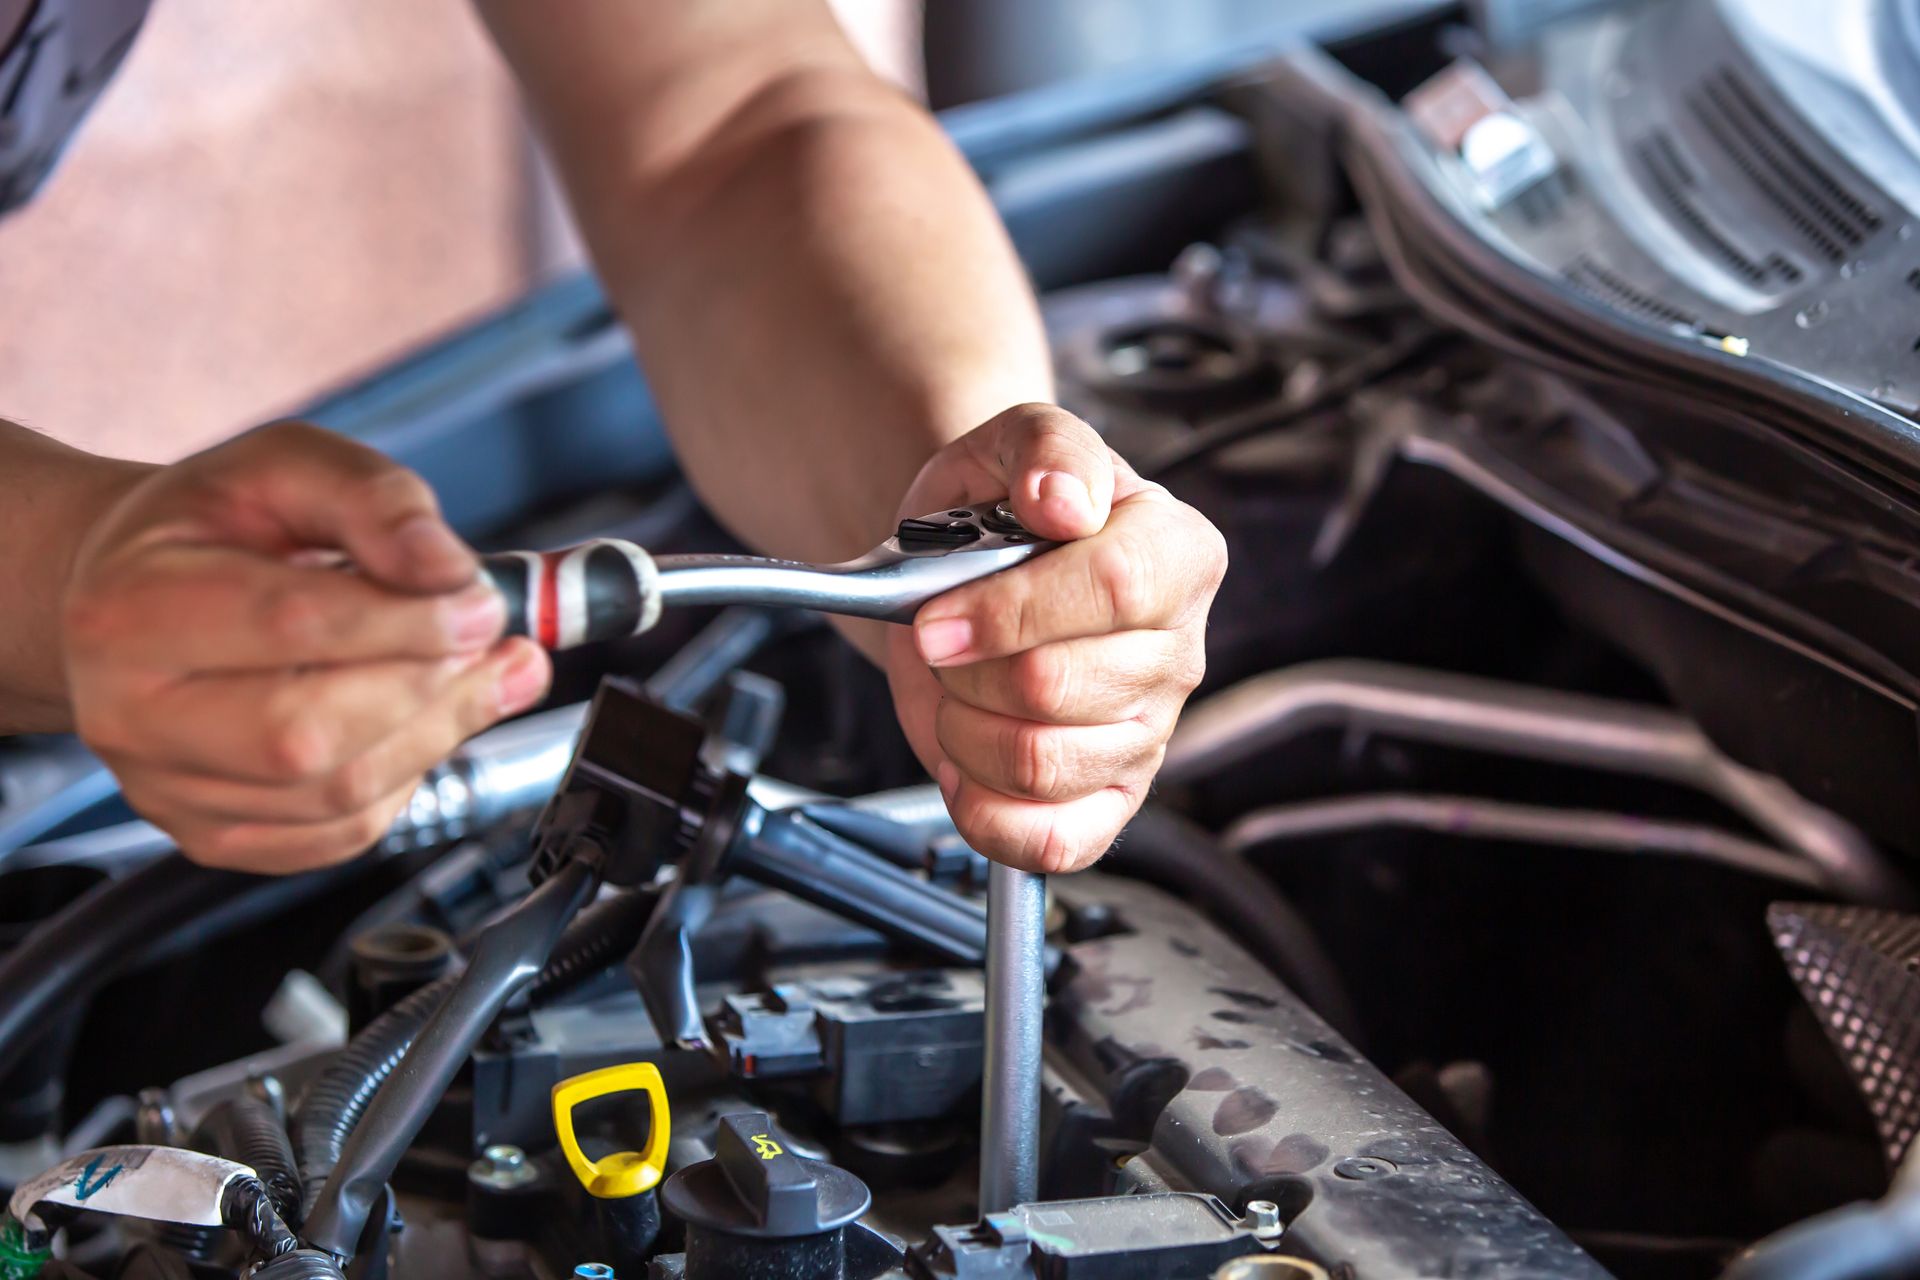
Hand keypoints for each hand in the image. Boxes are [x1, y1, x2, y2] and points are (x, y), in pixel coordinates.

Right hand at [62, 423, 551, 871]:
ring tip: (480, 676)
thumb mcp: (283, 466)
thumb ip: (373, 499)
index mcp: (133, 606)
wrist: (129, 589)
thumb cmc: (209, 526)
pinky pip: (338, 834)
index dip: (411, 620)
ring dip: (436, 734)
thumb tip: (448, 570)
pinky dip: (405, 780)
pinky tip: (422, 723)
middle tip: (492, 644)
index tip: (482, 604)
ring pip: (335, 795)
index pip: (292, 625)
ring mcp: (165, 787)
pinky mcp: (210, 834)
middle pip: (307, 731)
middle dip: (430, 688)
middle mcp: (131, 712)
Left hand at [885, 404, 1226, 873]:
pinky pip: (1055, 843)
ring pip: (1041, 764)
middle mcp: (1176, 651)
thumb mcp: (1012, 442)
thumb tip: (1065, 500)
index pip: (1114, 590)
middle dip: (966, 668)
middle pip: (1060, 686)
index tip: (937, 616)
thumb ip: (1047, 451)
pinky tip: (965, 763)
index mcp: (1178, 553)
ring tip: (955, 690)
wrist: (966, 562)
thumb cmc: (1000, 507)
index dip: (1011, 611)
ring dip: (962, 730)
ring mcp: (1148, 734)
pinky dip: (985, 812)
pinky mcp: (1110, 801)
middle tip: (939, 640)